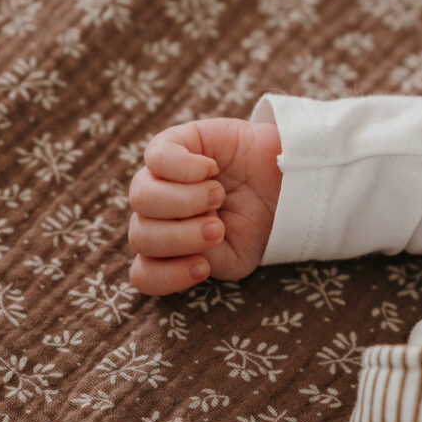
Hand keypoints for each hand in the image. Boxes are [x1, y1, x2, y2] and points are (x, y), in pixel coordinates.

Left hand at [128, 118, 281, 294]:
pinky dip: (185, 168)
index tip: (204, 268)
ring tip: (217, 196)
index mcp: (168, 251)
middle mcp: (155, 217)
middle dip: (182, 238)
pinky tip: (211, 169)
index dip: (167, 277)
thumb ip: (204, 258)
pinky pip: (156, 158)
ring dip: (183, 202)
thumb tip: (184, 243)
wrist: (282, 181)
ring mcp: (157, 179)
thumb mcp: (236, 255)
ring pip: (141, 198)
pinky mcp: (169, 144)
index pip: (144, 274)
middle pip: (140, 237)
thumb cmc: (254, 222)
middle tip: (217, 228)